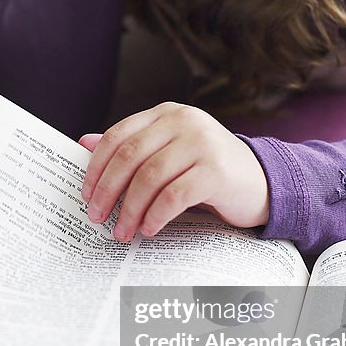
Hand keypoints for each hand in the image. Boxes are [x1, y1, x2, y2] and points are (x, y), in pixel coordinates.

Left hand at [78, 103, 269, 241]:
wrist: (263, 182)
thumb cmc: (209, 170)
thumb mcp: (169, 153)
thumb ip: (132, 146)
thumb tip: (82, 142)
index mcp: (167, 113)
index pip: (119, 135)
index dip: (96, 166)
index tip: (85, 194)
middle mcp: (184, 121)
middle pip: (130, 156)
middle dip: (108, 191)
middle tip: (96, 217)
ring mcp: (202, 143)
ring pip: (149, 178)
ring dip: (130, 209)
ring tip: (122, 232)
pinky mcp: (216, 170)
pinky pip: (174, 196)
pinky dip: (156, 215)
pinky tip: (149, 229)